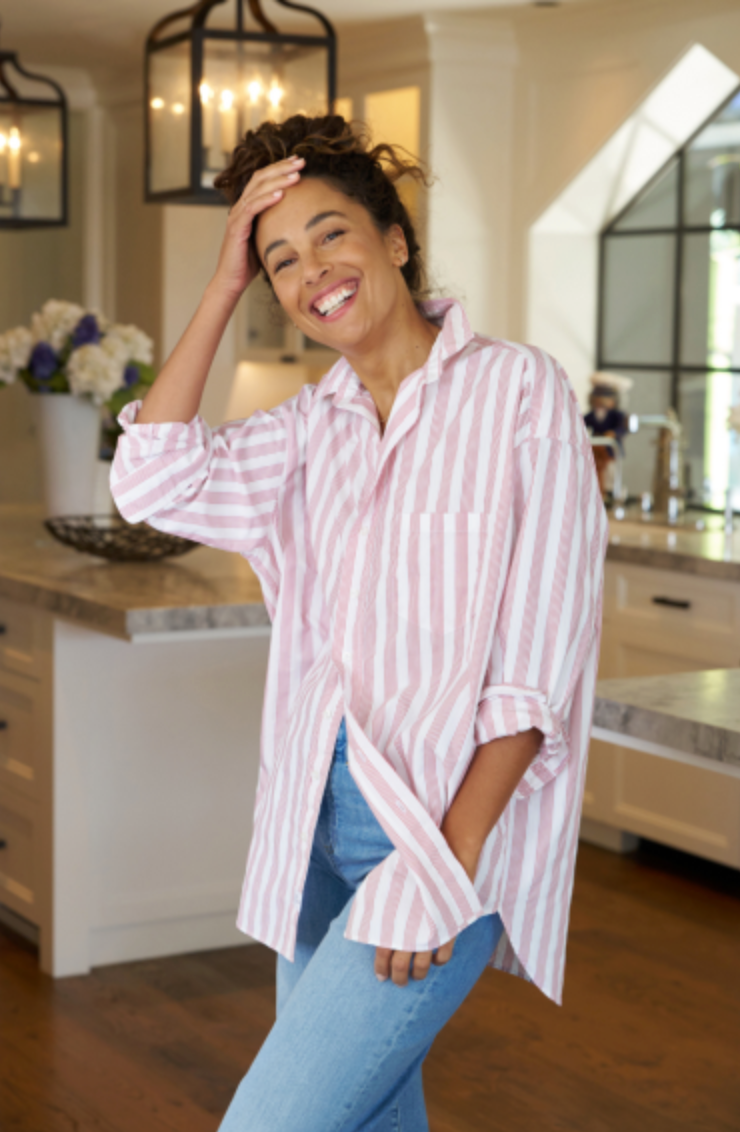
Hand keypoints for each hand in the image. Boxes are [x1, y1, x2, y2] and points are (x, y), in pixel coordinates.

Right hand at [211, 156, 304, 298]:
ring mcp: (237, 216)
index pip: (263, 180)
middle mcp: (240, 207)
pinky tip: (280, 194)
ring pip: (256, 190)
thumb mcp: (267, 238)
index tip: (298, 162)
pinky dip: (265, 200)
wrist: (232, 281)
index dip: (280, 168)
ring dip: (278, 180)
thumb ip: (277, 225)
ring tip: (296, 175)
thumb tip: (300, 220)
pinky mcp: (236, 228)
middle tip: (300, 161)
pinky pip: (251, 209)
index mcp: (248, 207)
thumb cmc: (250, 263)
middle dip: (281, 168)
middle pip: (260, 178)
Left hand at [374, 844, 478, 987]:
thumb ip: (381, 902)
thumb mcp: (389, 881)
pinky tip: (436, 961)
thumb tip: (372, 918)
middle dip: (399, 978)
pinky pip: (444, 956)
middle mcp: (410, 930)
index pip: (382, 953)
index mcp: (392, 920)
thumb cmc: (414, 864)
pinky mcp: (449, 929)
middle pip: (402, 966)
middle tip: (399, 983)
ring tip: (417, 976)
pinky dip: (439, 962)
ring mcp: (431, 931)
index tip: (381, 977)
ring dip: (419, 974)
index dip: (381, 968)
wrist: (446, 854)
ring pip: (423, 966)